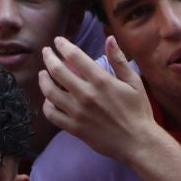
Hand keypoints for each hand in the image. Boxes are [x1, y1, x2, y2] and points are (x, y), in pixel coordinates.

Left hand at [39, 35, 156, 163]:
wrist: (137, 142)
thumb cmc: (138, 111)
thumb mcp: (134, 82)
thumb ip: (119, 60)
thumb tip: (109, 38)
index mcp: (101, 81)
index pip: (75, 56)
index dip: (63, 45)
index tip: (58, 41)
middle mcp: (86, 95)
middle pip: (58, 71)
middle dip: (48, 58)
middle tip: (46, 52)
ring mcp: (78, 112)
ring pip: (50, 92)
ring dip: (43, 80)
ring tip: (42, 73)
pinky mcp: (74, 128)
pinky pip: (52, 115)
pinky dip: (46, 105)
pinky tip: (48, 99)